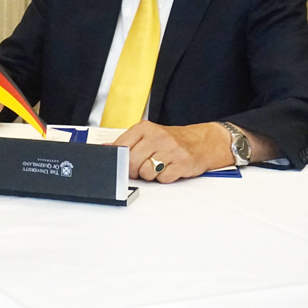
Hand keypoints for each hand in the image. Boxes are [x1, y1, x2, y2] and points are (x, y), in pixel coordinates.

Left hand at [110, 121, 233, 182]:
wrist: (202, 141)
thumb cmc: (171, 140)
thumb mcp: (147, 135)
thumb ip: (126, 142)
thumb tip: (105, 149)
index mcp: (144, 128)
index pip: (121, 148)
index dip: (121, 160)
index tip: (125, 162)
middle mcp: (157, 136)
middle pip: (131, 163)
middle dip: (134, 170)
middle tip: (143, 166)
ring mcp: (171, 149)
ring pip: (146, 173)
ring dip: (150, 175)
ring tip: (159, 166)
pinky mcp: (182, 162)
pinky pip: (163, 179)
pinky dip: (165, 178)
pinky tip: (170, 168)